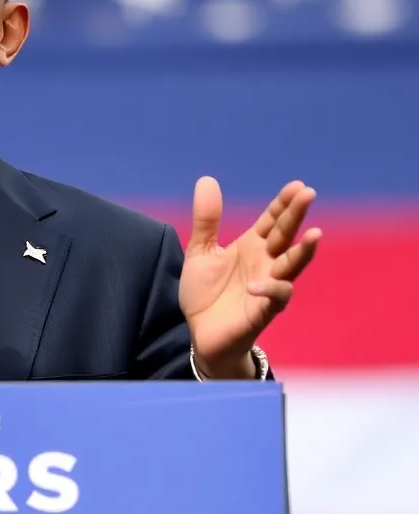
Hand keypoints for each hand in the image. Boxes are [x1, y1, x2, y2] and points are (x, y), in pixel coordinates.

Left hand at [179, 178, 321, 377]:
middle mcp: (266, 263)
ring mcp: (268, 286)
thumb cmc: (205, 294)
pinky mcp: (263, 310)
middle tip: (308, 194)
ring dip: (303, 251)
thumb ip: (206, 220)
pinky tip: (257, 283)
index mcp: (252, 246)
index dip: (284, 204)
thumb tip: (207, 180)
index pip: (273, 220)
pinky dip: (270, 289)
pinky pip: (275, 298)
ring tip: (315, 234)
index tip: (297, 186)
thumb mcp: (200, 252)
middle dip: (296, 216)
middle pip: (286, 236)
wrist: (199, 333)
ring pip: (291, 266)